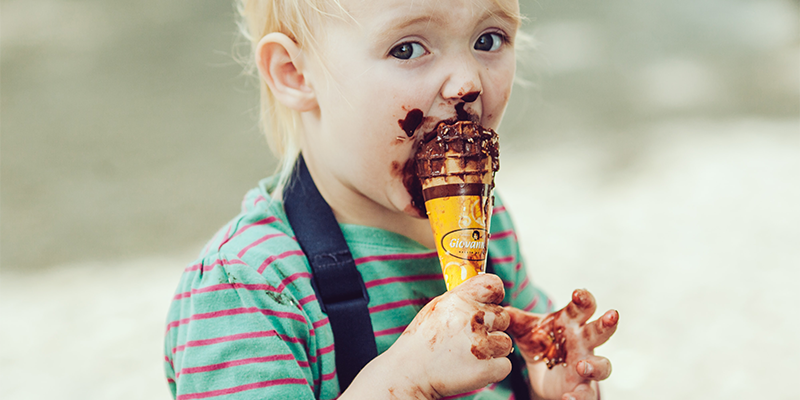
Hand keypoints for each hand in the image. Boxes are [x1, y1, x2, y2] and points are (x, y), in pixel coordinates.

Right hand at [383, 274, 513, 398]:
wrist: (409, 373)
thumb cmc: (422, 341)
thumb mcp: (437, 309)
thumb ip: (462, 298)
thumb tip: (485, 293)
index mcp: (458, 300)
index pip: (493, 285)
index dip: (495, 296)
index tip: (489, 305)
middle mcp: (471, 318)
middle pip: (503, 317)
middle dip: (492, 328)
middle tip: (469, 338)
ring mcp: (480, 344)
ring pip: (505, 342)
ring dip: (492, 350)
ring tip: (468, 355)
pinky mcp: (487, 368)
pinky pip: (505, 365)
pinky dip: (493, 369)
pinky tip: (472, 368)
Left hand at [506, 289, 617, 399]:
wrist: (542, 372)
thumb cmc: (540, 342)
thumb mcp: (525, 330)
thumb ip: (514, 319)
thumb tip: (500, 310)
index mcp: (571, 322)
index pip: (582, 307)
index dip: (583, 299)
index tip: (577, 293)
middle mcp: (584, 342)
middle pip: (601, 331)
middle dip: (607, 323)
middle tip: (612, 315)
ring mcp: (586, 365)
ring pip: (603, 365)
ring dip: (596, 365)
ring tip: (582, 366)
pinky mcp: (583, 387)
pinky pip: (587, 394)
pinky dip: (579, 398)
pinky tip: (568, 398)